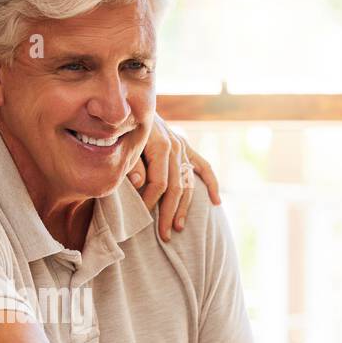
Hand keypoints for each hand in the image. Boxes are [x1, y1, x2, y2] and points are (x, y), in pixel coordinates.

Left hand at [129, 117, 220, 240]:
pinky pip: (204, 167)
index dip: (152, 202)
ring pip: (189, 182)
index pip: (160, 183)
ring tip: (177, 227)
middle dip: (169, 213)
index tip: (144, 217)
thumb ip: (132, 164)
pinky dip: (211, 184)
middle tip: (163, 235)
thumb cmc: (125, 129)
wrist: (134, 107)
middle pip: (177, 187)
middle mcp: (177, 147)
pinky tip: (216, 202)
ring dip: (184, 207)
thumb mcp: (125, 144)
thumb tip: (140, 184)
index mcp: (161, 146)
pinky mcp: (187, 148)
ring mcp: (184, 148)